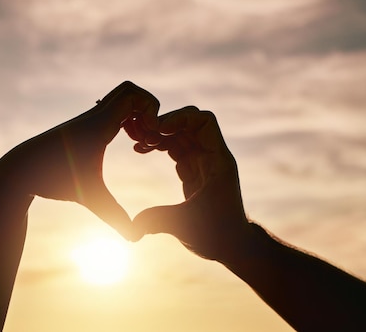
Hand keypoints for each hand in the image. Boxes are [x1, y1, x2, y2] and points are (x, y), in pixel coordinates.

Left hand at [0, 81, 159, 239]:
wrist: (19, 170)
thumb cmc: (53, 179)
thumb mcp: (89, 198)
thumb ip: (115, 218)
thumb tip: (135, 241)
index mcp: (100, 124)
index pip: (133, 96)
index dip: (152, 110)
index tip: (151, 136)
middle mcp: (94, 116)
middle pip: (128, 89)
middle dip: (147, 107)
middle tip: (148, 133)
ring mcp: (87, 119)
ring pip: (118, 98)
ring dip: (134, 113)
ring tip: (138, 140)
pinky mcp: (82, 127)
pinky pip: (108, 110)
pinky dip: (122, 119)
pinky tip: (123, 142)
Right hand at [128, 106, 249, 260]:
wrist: (233, 246)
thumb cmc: (218, 235)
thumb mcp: (185, 226)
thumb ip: (157, 221)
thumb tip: (131, 226)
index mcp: (217, 161)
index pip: (204, 122)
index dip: (181, 118)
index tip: (158, 129)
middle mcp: (212, 157)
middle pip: (189, 123)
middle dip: (164, 124)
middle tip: (142, 136)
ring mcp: (203, 162)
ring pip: (180, 134)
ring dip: (159, 133)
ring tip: (137, 142)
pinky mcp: (194, 171)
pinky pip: (176, 147)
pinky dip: (159, 145)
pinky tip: (141, 149)